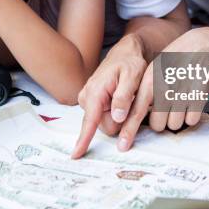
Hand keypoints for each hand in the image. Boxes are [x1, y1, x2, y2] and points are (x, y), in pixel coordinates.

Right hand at [71, 34, 147, 158]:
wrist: (125, 54)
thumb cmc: (129, 63)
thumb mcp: (132, 76)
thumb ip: (124, 96)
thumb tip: (116, 116)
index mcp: (95, 92)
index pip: (89, 120)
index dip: (84, 139)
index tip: (76, 154)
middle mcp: (87, 98)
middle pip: (105, 126)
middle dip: (120, 120)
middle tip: (131, 99)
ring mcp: (88, 101)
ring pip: (106, 123)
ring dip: (120, 115)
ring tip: (127, 96)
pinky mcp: (93, 104)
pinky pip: (105, 118)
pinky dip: (116, 113)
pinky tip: (121, 100)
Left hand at [137, 27, 208, 142]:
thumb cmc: (189, 52)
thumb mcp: (164, 61)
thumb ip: (152, 81)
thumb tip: (139, 105)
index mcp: (153, 73)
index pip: (137, 106)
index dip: (130, 126)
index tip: (124, 143)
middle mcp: (166, 81)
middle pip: (156, 121)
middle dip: (161, 124)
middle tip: (167, 117)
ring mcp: (184, 87)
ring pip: (174, 123)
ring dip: (178, 121)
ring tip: (183, 108)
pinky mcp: (202, 91)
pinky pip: (193, 118)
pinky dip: (193, 117)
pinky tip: (194, 106)